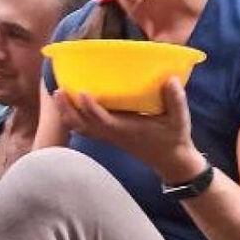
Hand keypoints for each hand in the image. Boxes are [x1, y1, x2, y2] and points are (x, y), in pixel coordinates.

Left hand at [60, 76, 203, 181]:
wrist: (170, 160)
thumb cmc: (174, 138)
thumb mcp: (180, 119)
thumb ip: (176, 100)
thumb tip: (171, 79)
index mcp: (127, 130)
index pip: (103, 121)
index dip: (91, 108)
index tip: (82, 92)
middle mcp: (113, 134)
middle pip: (83, 125)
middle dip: (69, 109)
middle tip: (59, 90)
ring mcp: (109, 137)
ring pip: (80, 128)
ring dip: (67, 113)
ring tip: (59, 94)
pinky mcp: (108, 136)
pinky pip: (85, 129)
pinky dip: (73, 118)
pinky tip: (69, 104)